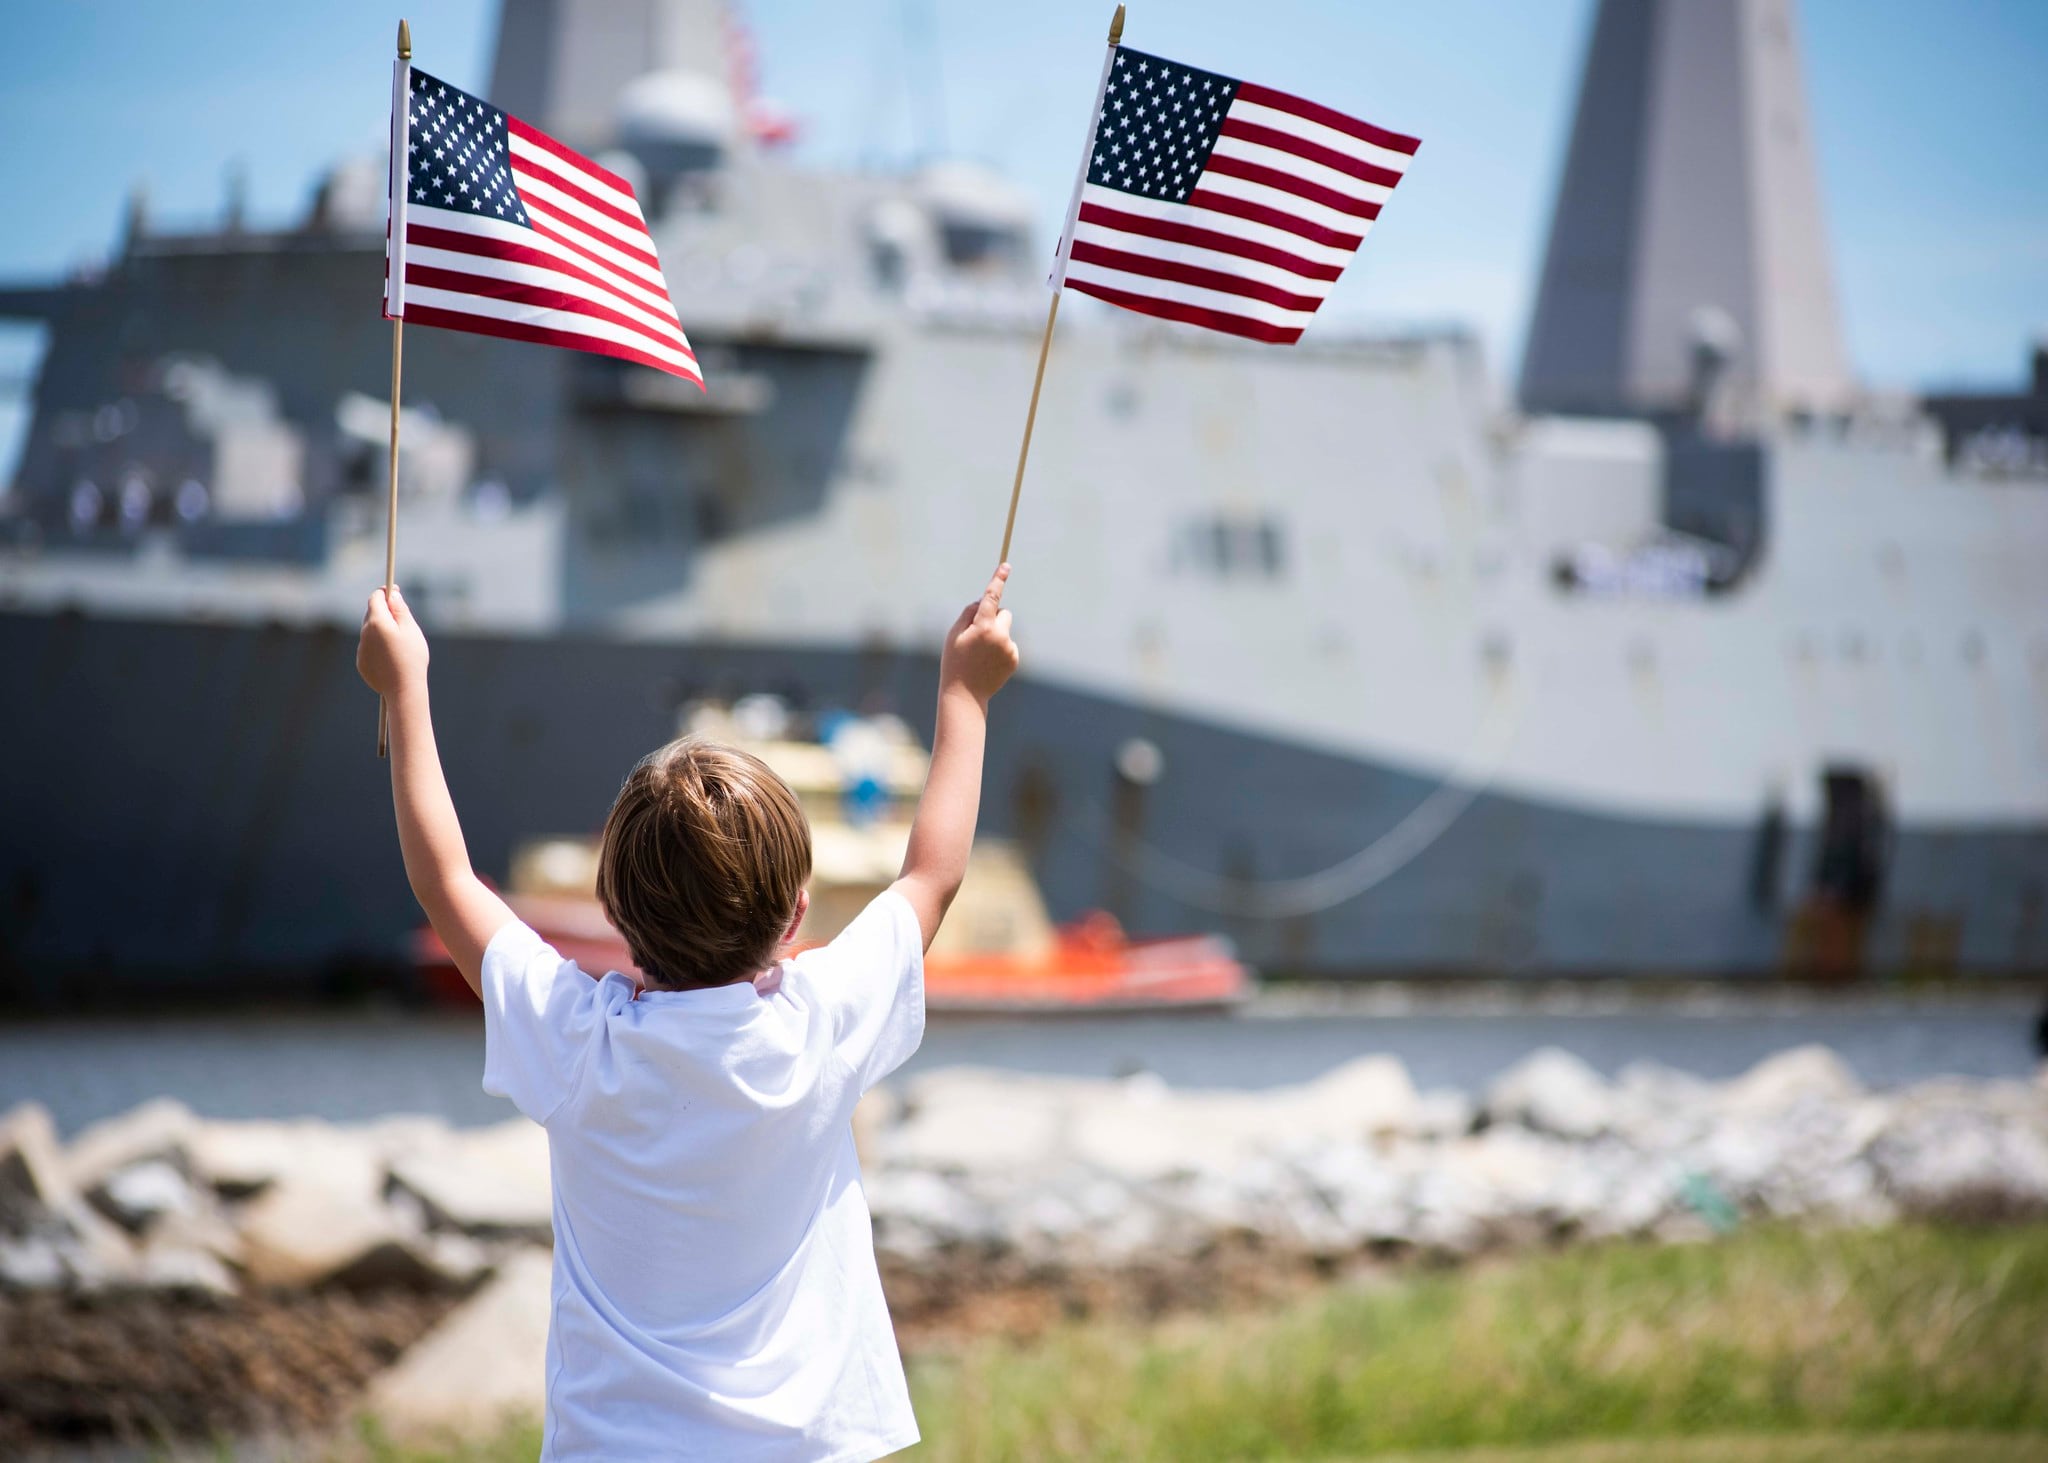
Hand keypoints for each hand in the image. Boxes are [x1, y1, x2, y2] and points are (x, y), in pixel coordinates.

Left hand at [357, 586, 429, 698]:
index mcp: (377, 622)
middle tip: (401, 618)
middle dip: (383, 612)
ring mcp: (361, 649)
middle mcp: (365, 633)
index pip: (375, 598)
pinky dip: (377, 646)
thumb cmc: (411, 658)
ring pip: (369, 632)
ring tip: (399, 643)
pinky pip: (368, 648)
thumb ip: (400, 609)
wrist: (403, 689)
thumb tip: (392, 594)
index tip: (394, 590)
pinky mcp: (361, 663)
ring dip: (381, 630)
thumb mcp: (411, 629)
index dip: (385, 592)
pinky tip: (391, 656)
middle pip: (371, 614)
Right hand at [940, 563, 1019, 705]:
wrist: (965, 694)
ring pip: (1006, 629)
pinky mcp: (1014, 658)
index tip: (1006, 566)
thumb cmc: (955, 660)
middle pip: (1004, 613)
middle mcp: (1000, 635)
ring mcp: (1009, 648)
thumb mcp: (954, 634)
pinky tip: (988, 662)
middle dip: (994, 618)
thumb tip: (984, 602)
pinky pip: (1009, 644)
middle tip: (978, 635)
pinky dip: (1001, 648)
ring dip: (997, 635)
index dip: (998, 580)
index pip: (992, 597)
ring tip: (981, 654)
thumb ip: (969, 614)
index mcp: (983, 627)